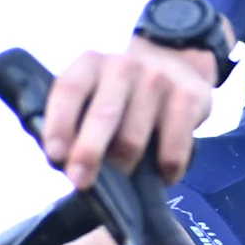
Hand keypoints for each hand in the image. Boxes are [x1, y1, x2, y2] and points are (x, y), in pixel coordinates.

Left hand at [38, 37, 217, 189]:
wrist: (174, 62)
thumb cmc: (122, 92)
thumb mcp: (93, 91)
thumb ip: (75, 119)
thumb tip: (62, 162)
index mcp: (90, 64)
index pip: (69, 90)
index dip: (60, 124)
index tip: (55, 155)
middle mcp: (123, 66)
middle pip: (103, 116)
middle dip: (89, 153)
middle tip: (81, 182)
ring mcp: (158, 79)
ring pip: (134, 140)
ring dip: (126, 169)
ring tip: (125, 178)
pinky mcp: (189, 97)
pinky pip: (172, 150)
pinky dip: (165, 171)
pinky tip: (162, 175)